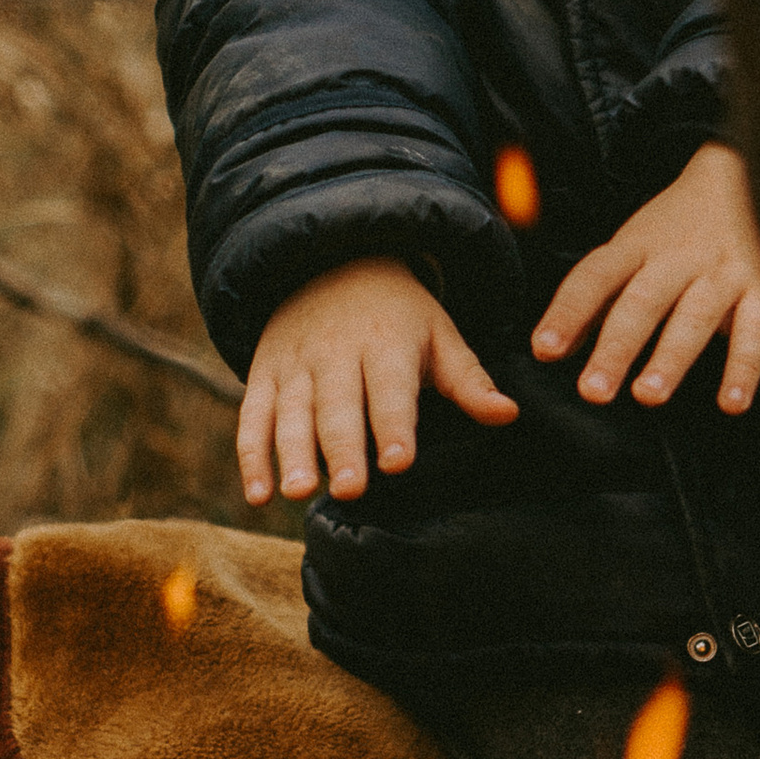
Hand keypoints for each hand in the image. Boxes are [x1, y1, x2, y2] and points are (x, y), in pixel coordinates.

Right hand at [240, 258, 518, 506]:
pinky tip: (257, 495)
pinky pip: (253, 418)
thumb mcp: (439, 334)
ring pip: (291, 414)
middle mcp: (335, 355)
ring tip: (299, 492)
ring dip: (292, 455)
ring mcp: (295, 367)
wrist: (331, 263)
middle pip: (337, 407)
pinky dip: (250, 457)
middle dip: (343, 448)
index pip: (390, 390)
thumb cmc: (399, 316)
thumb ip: (468, 380)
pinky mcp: (264, 377)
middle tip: (350, 490)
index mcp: (385, 344)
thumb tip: (509, 414)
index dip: (394, 426)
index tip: (399, 463)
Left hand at [531, 144, 759, 412]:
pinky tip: (732, 402)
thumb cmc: (681, 226)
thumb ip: (597, 298)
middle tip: (594, 391)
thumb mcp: (635, 247)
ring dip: (672, 357)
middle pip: (643, 301)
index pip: (596, 275)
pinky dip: (745, 367)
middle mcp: (679, 257)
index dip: (568, 311)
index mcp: (639, 245)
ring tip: (648, 395)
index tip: (545, 350)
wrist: (752, 175)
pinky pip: (755, 333)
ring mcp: (725, 272)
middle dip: (617, 346)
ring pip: (695, 316)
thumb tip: (552, 349)